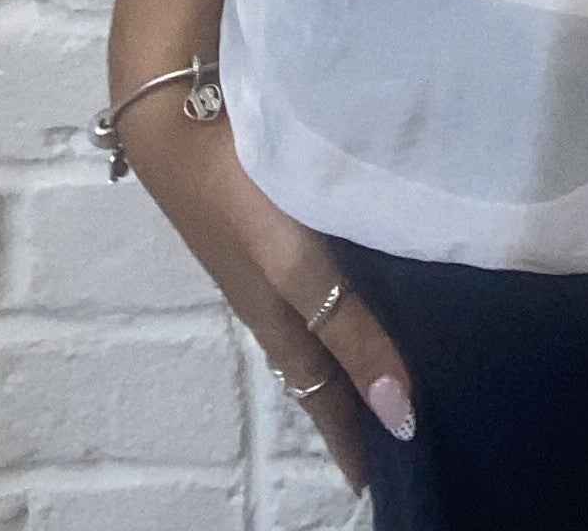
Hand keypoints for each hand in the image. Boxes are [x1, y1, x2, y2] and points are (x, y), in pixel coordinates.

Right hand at [109, 80, 416, 496]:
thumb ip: (347, 328)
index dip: (349, 435)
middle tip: (404, 418)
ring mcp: (273, 249)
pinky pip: (325, 265)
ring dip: (358, 336)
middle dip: (357, 393)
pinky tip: (385, 258)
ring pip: (324, 311)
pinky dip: (353, 282)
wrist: (179, 110)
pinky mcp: (279, 207)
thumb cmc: (236, 192)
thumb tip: (399, 411)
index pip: (322, 394)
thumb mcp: (295, 267)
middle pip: (322, 358)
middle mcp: (276, 291)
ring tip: (407, 348)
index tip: (380, 478)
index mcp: (279, 317)